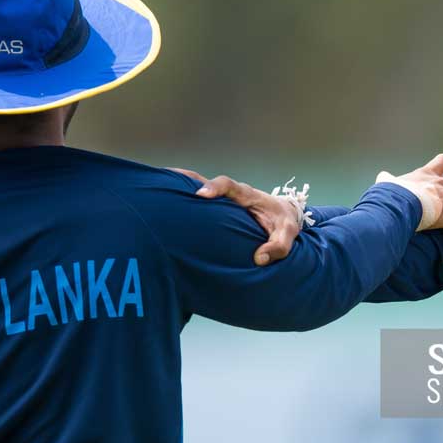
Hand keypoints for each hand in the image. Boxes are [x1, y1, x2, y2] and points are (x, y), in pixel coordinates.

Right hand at [170, 168, 298, 265]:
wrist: (283, 215)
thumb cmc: (284, 222)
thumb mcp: (288, 233)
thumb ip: (278, 246)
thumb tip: (259, 259)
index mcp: (247, 195)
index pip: (229, 185)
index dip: (215, 187)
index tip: (201, 195)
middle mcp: (230, 195)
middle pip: (203, 182)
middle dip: (185, 185)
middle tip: (164, 191)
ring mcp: (221, 201)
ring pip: (196, 189)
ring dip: (177, 191)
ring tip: (153, 194)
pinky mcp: (215, 208)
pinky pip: (195, 201)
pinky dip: (180, 198)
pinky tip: (161, 204)